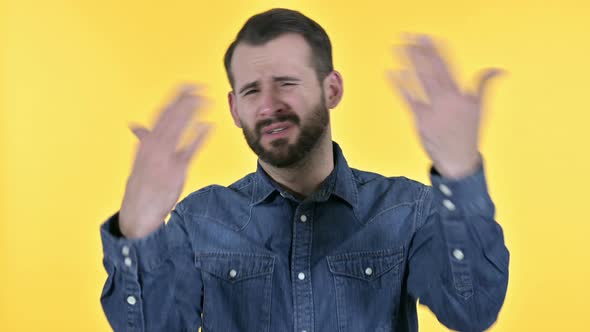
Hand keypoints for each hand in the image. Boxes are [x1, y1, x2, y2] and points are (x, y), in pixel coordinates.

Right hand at [119, 84, 211, 238]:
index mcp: (147, 141)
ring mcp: (165, 157)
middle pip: (172, 117)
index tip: (187, 86)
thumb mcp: (139, 159)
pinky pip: (189, 150)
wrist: (138, 210)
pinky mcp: (176, 170)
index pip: (163, 113)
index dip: (176, 98)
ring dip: (191, 112)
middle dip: (185, 100)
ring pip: (179, 128)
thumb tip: (136, 125)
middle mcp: (154, 145)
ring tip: (205, 100)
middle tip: (200, 87)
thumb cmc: (142, 184)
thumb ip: (142, 140)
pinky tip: (208, 126)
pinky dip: (198, 137)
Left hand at [389, 34, 502, 178]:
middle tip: (408, 36)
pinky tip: (392, 73)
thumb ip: (484, 85)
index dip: (435, 50)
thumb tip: (498, 70)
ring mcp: (434, 109)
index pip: (446, 65)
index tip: (425, 37)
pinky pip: (409, 99)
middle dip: (419, 51)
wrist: (459, 160)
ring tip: (399, 48)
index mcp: (461, 93)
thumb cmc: (467, 133)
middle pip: (431, 69)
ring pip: (420, 80)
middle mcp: (448, 98)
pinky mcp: (421, 120)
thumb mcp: (480, 108)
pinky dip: (401, 86)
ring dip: (409, 62)